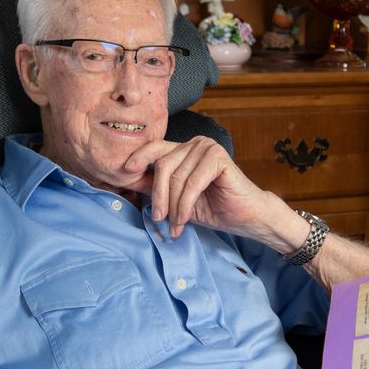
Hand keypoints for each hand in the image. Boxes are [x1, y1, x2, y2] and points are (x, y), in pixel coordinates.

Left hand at [121, 136, 282, 239]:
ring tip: (175, 225)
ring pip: (176, 177)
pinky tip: (184, 220)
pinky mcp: (219, 158)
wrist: (245, 217)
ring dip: (173, 206)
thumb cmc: (213, 207)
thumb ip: (153, 187)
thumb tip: (124, 180)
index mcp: (183, 149)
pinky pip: (192, 183)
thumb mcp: (175, 198)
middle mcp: (195, 143)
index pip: (155, 148)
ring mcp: (208, 148)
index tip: (123, 173)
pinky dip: (185, 205)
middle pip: (163, 166)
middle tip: (158, 219)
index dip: (138, 158)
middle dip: (158, 196)